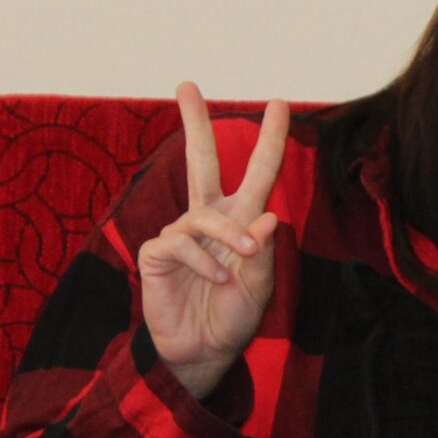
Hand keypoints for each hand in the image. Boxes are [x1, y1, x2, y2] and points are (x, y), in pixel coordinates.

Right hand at [138, 82, 287, 401]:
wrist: (202, 352)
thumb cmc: (233, 317)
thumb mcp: (261, 288)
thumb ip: (265, 255)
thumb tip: (267, 217)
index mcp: (241, 221)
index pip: (257, 173)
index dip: (269, 139)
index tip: (279, 102)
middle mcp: (210, 220)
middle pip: (201, 162)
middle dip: (195, 124)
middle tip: (186, 85)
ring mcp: (182, 234)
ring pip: (206, 214)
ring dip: (230, 235)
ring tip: (245, 259)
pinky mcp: (158, 253)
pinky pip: (182, 243)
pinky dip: (204, 261)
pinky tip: (214, 279)